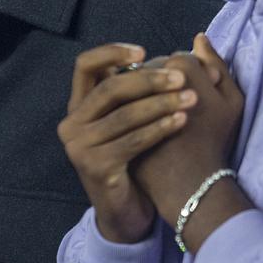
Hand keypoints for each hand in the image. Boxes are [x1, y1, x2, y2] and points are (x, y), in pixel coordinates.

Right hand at [58, 43, 198, 242]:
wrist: (126, 212)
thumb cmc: (133, 159)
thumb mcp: (128, 120)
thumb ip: (135, 91)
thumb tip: (167, 56)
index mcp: (77, 106)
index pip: (84, 65)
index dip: (112, 52)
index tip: (144, 50)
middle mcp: (72, 124)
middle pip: (110, 88)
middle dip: (149, 79)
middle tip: (181, 77)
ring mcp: (80, 147)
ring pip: (125, 115)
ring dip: (162, 103)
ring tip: (191, 98)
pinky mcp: (96, 167)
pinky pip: (133, 141)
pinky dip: (160, 128)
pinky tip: (182, 121)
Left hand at [132, 33, 249, 252]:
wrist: (191, 183)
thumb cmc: (215, 140)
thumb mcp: (231, 100)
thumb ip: (216, 64)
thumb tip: (199, 38)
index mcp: (181, 66)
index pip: (176, 60)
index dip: (186, 79)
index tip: (195, 99)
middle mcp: (151, 76)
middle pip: (150, 70)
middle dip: (162, 86)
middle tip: (179, 113)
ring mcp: (129, 97)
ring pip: (133, 86)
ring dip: (144, 98)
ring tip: (163, 122)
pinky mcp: (115, 118)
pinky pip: (120, 106)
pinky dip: (131, 112)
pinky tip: (144, 127)